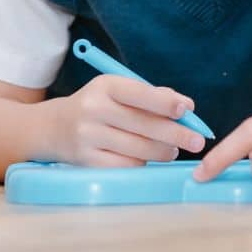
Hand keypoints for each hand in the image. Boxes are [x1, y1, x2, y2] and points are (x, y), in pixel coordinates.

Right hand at [50, 75, 206, 165]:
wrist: (53, 128)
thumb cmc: (98, 106)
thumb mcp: (117, 91)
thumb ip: (150, 96)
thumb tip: (186, 108)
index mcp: (105, 86)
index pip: (140, 94)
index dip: (165, 103)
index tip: (187, 110)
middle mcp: (94, 109)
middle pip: (144, 125)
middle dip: (176, 134)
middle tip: (198, 141)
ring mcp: (88, 137)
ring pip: (139, 148)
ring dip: (163, 151)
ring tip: (172, 150)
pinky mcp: (87, 161)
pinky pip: (126, 165)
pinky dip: (142, 163)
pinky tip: (147, 158)